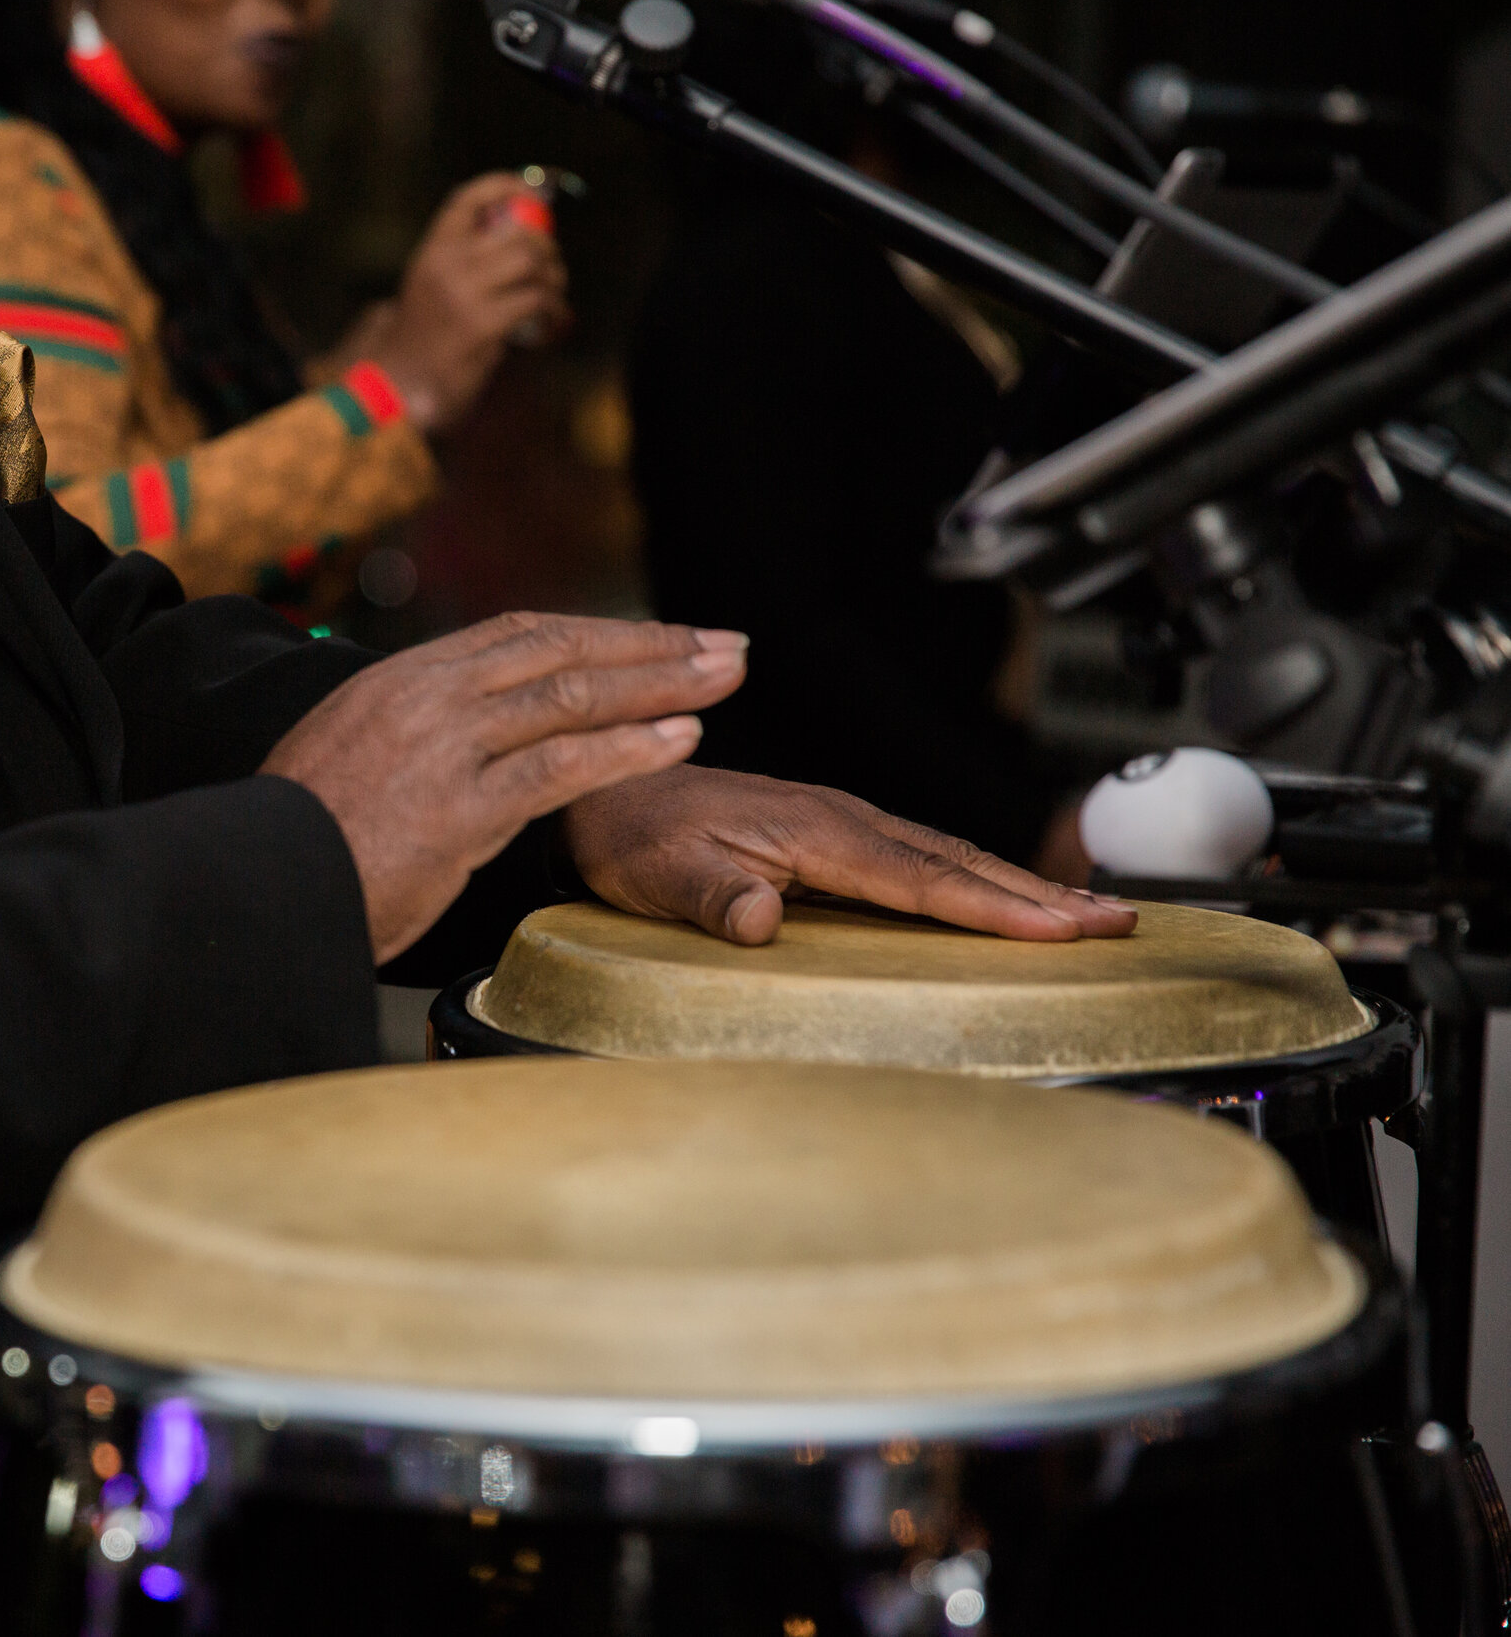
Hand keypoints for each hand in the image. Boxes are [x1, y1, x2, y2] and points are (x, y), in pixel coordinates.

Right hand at [264, 614, 747, 962]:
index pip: (518, 633)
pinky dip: (626, 751)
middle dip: (651, 645)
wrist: (252, 882)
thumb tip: (449, 738)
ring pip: (571, 696)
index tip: (658, 636)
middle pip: (559, 648)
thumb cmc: (298, 839)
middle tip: (723, 643)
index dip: (599, 631)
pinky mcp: (457, 810)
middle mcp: (425, 697)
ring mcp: (443, 748)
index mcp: (399, 678)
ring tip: (724, 680)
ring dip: (660, 684)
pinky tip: (679, 741)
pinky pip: (559, 767)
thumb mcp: (343, 756)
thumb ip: (403, 734)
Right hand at [363, 173, 571, 432]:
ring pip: (531, 263)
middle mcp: (446, 265)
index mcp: (432, 249)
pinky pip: (536, 301)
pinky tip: (553, 321)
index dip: (503, 186)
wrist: (399, 380)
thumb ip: (466, 258)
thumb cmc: (425, 333)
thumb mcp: (433, 283)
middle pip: (516, 233)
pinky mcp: (482, 325)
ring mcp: (463, 294)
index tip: (531, 193)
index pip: (467, 200)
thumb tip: (522, 233)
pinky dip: (554, 310)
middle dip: (546, 247)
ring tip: (554, 296)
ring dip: (554, 278)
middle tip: (553, 267)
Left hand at [563, 767, 1139, 943]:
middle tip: (1118, 923)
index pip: (921, 877)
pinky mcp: (836, 835)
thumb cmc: (633, 838)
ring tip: (1094, 913)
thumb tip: (758, 921)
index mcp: (816, 831)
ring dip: (1023, 885)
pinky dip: (979, 877)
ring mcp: (844, 824)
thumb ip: (712, 896)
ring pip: (951, 855)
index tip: (1057, 930)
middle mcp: (842, 820)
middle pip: (959, 861)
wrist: (609, 797)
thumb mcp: (660, 874)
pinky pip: (924, 857)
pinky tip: (1010, 899)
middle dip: (1041, 895)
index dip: (991, 907)